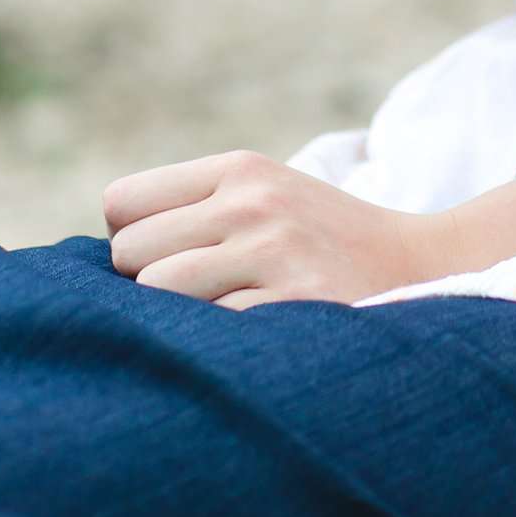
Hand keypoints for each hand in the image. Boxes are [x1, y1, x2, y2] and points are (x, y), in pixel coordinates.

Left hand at [103, 148, 439, 309]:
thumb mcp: (265, 197)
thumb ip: (193, 208)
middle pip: (128, 253)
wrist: (417, 268)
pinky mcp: (292, 303)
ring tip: (219, 319)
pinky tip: (247, 342)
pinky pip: (206, 333)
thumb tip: (98, 256)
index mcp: (240, 169)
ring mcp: (273, 252)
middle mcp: (252, 202)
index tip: (168, 260)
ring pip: (154, 294)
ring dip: (174, 321)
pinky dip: (215, 347)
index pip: (121, 202)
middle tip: (199, 295)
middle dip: (147, 283)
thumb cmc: (320, 241)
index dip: (133, 239)